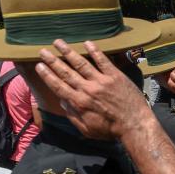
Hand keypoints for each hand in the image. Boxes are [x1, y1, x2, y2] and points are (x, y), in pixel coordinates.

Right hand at [36, 40, 150, 139]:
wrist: (135, 125)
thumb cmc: (111, 130)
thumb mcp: (87, 129)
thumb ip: (73, 115)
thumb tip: (63, 101)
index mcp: (79, 102)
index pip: (58, 86)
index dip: (47, 75)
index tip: (39, 66)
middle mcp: (87, 89)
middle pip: (66, 72)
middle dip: (52, 60)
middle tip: (42, 51)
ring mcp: (102, 81)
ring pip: (81, 63)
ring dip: (68, 52)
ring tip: (58, 42)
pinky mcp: (115, 77)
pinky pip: (103, 61)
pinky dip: (95, 51)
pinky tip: (87, 43)